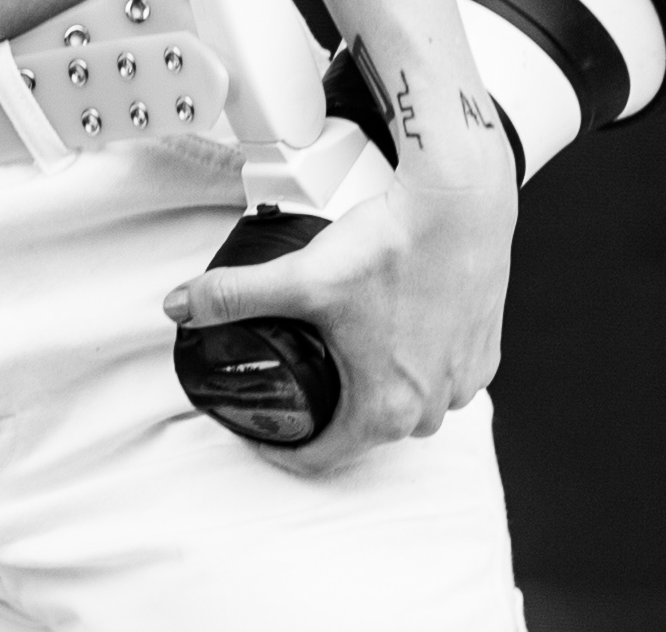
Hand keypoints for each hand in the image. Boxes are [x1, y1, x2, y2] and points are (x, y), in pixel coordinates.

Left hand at [162, 163, 514, 472]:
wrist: (460, 207)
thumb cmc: (395, 247)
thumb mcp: (299, 278)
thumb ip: (233, 296)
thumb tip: (183, 306)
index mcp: (386, 408)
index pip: (322, 458)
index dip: (282, 449)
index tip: (263, 432)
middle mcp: (432, 407)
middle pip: (365, 432)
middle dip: (327, 413)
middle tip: (295, 380)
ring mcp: (464, 381)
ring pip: (408, 405)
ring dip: (374, 388)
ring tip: (341, 354)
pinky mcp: (483, 352)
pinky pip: (441, 378)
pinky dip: (414, 364)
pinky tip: (392, 333)